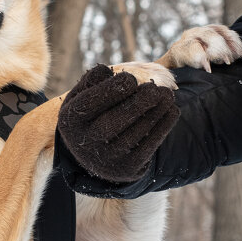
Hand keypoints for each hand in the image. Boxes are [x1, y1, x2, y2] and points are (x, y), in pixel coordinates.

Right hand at [57, 64, 179, 182]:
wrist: (95, 154)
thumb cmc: (92, 113)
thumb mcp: (84, 95)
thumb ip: (92, 80)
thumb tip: (106, 71)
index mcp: (70, 121)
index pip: (89, 103)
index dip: (112, 90)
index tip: (130, 79)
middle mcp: (84, 143)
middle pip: (113, 122)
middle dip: (137, 103)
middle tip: (155, 89)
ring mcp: (106, 160)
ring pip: (135, 134)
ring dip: (156, 112)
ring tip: (167, 94)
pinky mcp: (127, 169)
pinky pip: (149, 146)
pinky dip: (163, 126)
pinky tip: (171, 110)